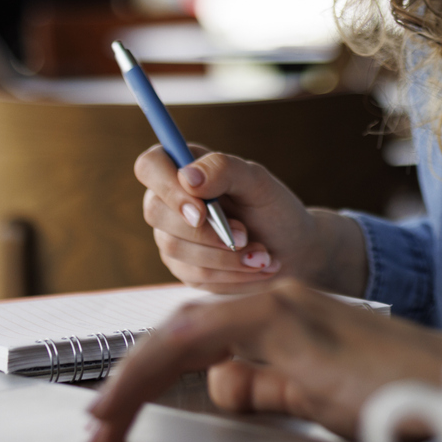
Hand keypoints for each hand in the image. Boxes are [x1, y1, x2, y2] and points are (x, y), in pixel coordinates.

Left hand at [86, 280, 441, 441]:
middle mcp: (279, 298)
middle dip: (132, 377)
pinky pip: (198, 340)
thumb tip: (225, 389)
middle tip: (101, 425)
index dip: (151, 372)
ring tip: (106, 424)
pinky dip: (155, 368)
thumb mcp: (316, 397)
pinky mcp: (286, 324)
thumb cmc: (399, 399)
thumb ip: (271, 386)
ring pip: (181, 332)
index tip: (119, 413)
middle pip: (182, 329)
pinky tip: (131, 398)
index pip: (200, 335)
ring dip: (134, 379)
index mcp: (287, 315)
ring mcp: (281, 306)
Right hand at [134, 143, 367, 295]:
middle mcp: (169, 201)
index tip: (201, 210)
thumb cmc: (274, 208)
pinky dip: (230, 273)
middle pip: (155, 212)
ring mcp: (171, 236)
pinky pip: (193, 275)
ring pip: (174, 248)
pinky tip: (255, 266)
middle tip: (245, 235)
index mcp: (184, 168)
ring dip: (224, 256)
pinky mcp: (183, 268)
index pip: (149, 166)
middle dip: (205, 230)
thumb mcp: (259, 182)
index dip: (167, 187)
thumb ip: (225, 169)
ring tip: (262, 254)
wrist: (291, 250)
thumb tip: (187, 177)